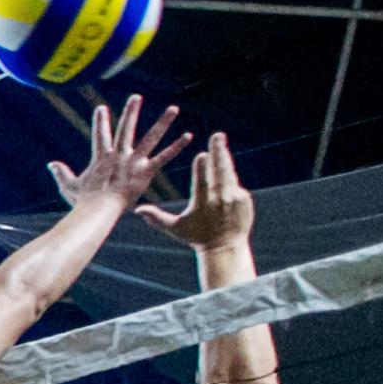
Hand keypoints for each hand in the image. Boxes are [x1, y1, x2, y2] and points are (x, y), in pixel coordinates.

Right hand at [49, 95, 188, 221]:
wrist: (98, 210)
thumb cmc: (83, 201)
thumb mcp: (68, 186)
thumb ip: (61, 173)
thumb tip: (51, 164)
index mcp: (102, 157)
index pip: (101, 134)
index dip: (100, 121)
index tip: (101, 108)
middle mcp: (119, 155)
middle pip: (126, 128)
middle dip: (131, 111)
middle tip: (136, 96)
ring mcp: (134, 161)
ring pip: (151, 137)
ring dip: (163, 122)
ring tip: (173, 109)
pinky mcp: (146, 171)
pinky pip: (164, 157)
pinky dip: (176, 147)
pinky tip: (188, 136)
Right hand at [141, 130, 249, 251]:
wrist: (225, 247)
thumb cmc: (197, 236)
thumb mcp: (175, 229)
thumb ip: (157, 218)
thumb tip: (138, 210)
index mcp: (202, 204)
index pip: (202, 183)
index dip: (202, 169)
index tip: (201, 154)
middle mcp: (220, 200)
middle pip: (220, 172)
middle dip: (218, 152)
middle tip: (217, 136)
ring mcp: (234, 199)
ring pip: (229, 173)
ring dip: (224, 156)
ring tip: (219, 141)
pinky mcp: (244, 199)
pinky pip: (235, 183)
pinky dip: (228, 174)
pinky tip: (223, 163)